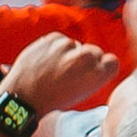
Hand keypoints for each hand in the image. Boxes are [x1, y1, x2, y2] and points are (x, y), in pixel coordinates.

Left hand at [0, 34, 119, 116]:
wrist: (24, 95)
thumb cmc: (53, 98)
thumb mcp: (84, 93)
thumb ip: (96, 75)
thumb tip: (99, 63)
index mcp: (98, 73)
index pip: (112, 61)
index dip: (101, 67)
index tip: (92, 72)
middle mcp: (86, 57)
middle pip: (94, 51)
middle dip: (85, 59)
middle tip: (71, 73)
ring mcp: (68, 45)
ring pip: (76, 46)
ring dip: (68, 53)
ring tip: (55, 69)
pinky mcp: (53, 38)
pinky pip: (60, 40)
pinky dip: (55, 48)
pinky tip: (48, 61)